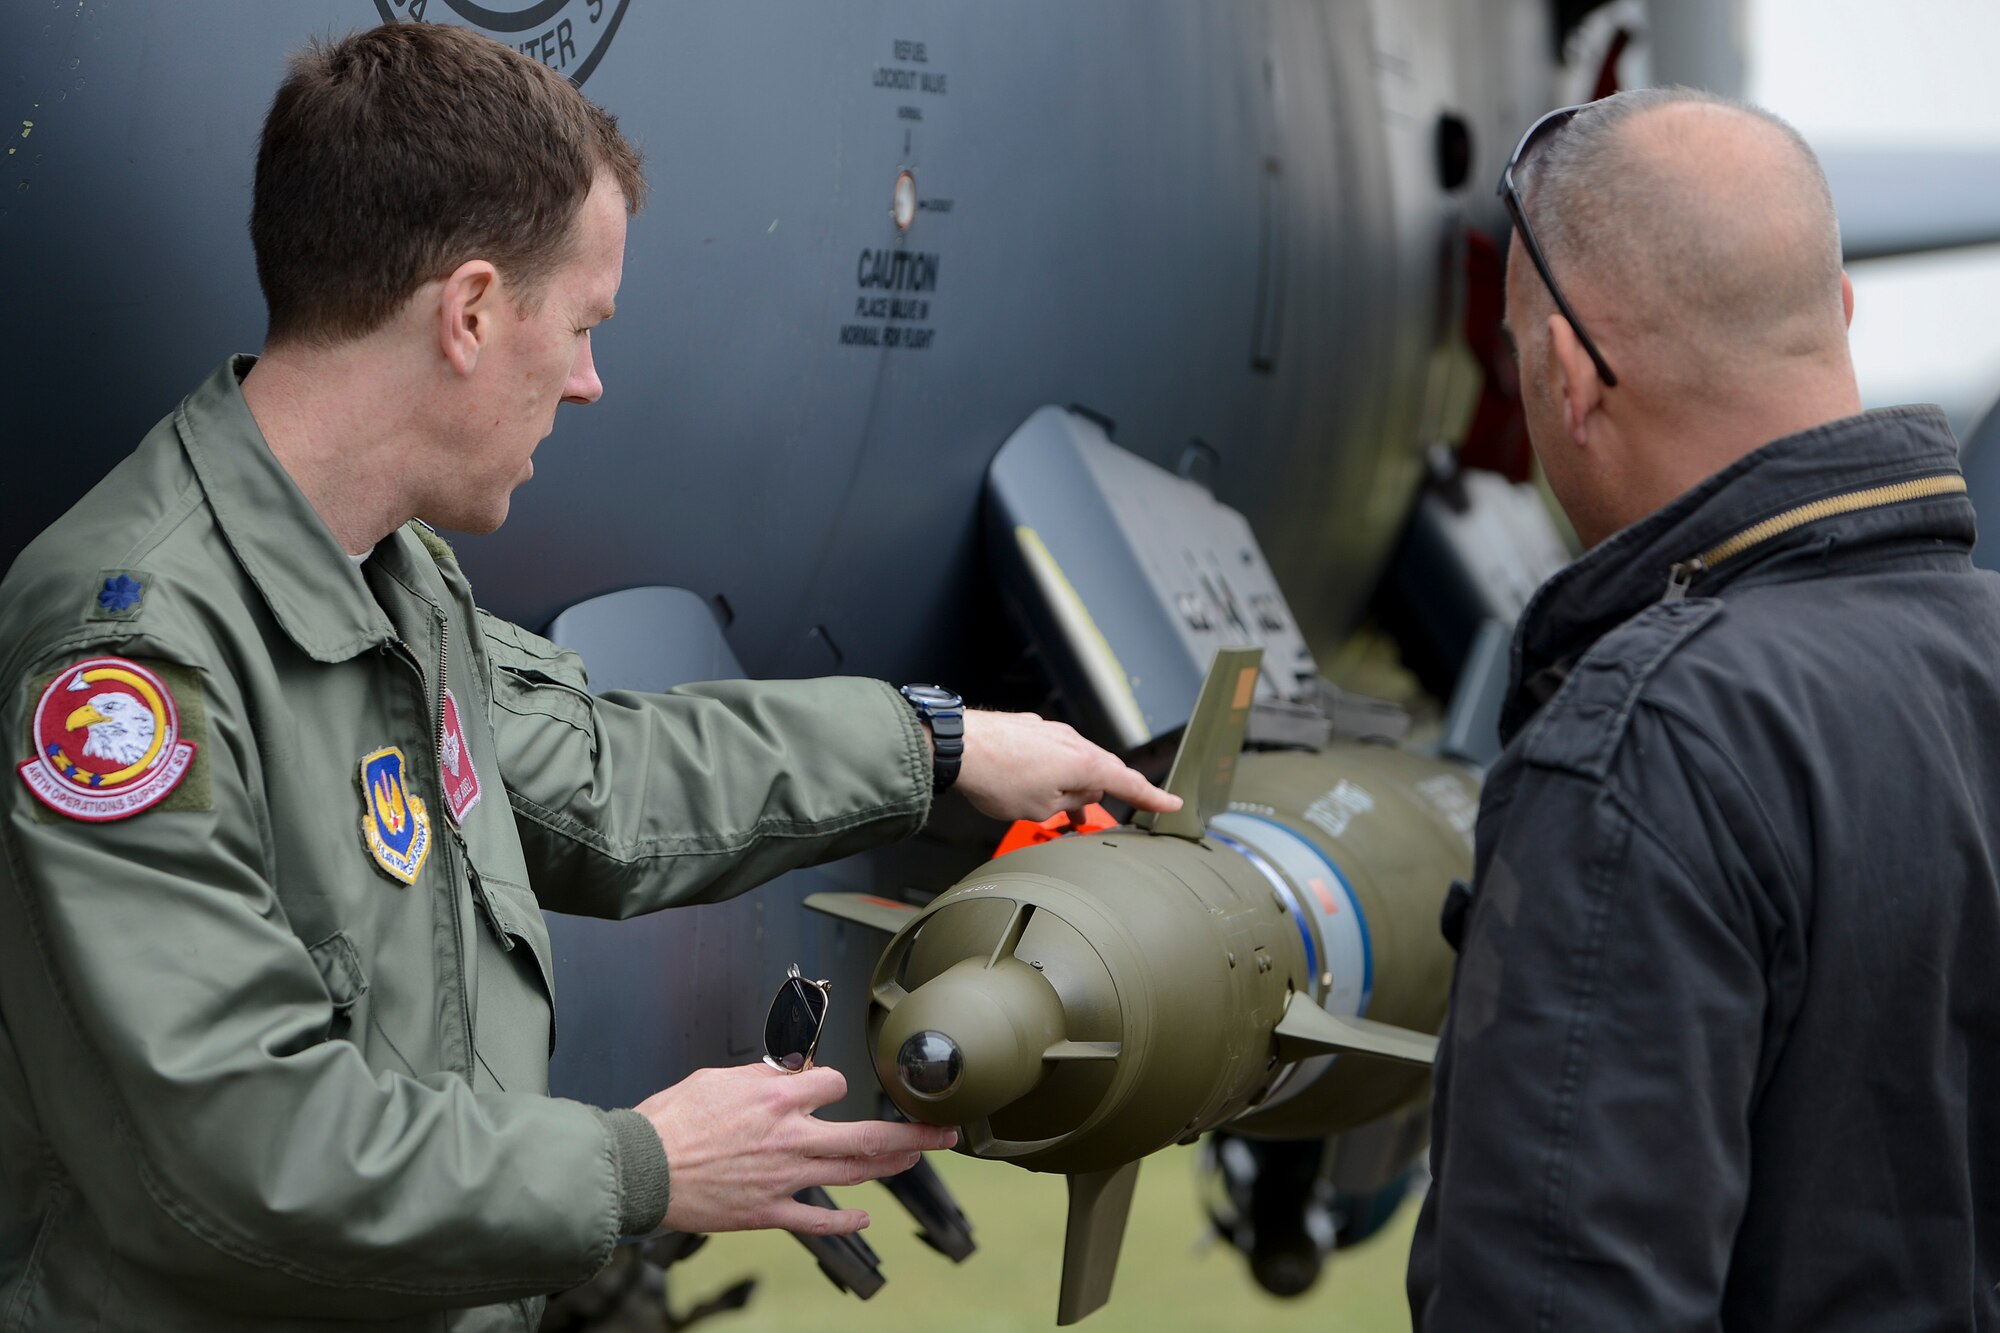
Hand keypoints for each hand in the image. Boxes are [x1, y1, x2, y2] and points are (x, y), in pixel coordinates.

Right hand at [635, 1062, 956, 1234]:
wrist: (641, 1169)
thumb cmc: (671, 1122)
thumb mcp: (718, 1077)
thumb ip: (763, 1077)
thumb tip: (789, 1072)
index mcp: (777, 1098)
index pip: (833, 1084)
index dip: (834, 1084)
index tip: (830, 1089)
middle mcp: (790, 1137)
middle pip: (867, 1135)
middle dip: (914, 1132)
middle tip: (944, 1131)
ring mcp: (784, 1178)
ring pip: (852, 1173)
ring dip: (891, 1166)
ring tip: (917, 1158)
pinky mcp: (768, 1211)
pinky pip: (817, 1219)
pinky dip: (846, 1221)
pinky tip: (865, 1218)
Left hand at [953, 710, 1180, 824]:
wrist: (959, 745)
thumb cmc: (997, 777)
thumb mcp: (1042, 808)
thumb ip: (1070, 803)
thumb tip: (1081, 796)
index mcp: (1085, 763)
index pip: (1129, 783)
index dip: (1153, 798)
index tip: (1171, 804)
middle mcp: (1074, 742)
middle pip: (1101, 772)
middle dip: (1099, 795)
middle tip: (1092, 816)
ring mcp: (1052, 732)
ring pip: (1075, 763)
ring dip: (1070, 786)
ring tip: (1056, 809)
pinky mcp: (1031, 729)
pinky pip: (1053, 754)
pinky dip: (1052, 772)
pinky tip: (1033, 785)